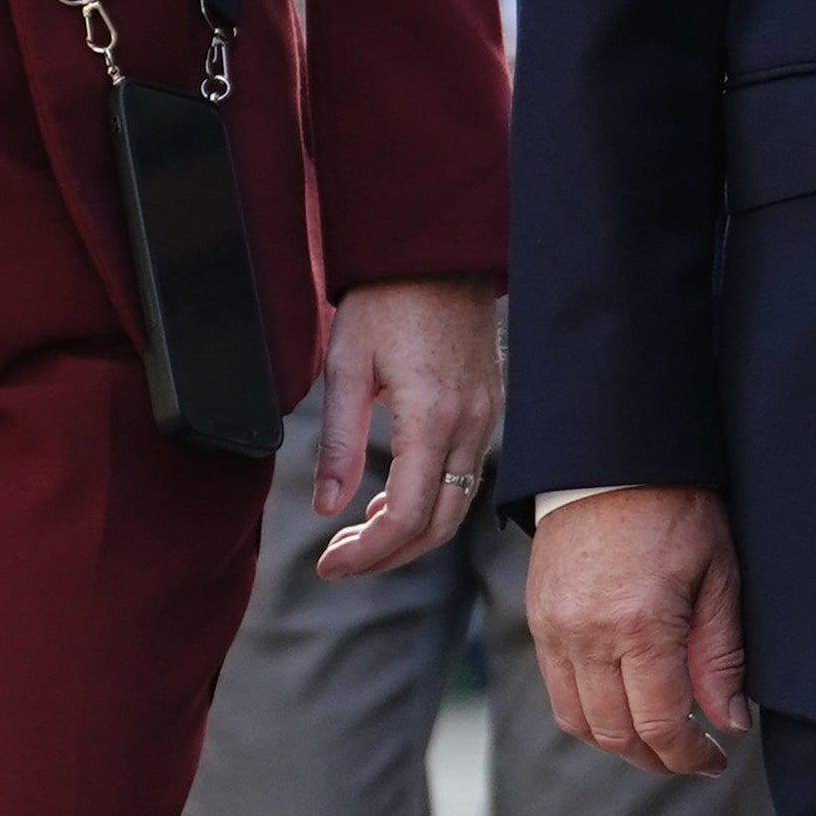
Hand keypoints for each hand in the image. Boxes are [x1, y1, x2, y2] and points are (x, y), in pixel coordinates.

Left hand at [311, 277, 503, 578]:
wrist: (439, 251)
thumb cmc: (387, 300)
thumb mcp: (346, 366)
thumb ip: (337, 442)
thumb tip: (326, 507)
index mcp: (433, 418)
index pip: (409, 516)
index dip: (368, 553)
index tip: (328, 564)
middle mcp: (470, 423)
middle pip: (440, 524)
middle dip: (388, 555)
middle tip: (339, 560)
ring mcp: (487, 415)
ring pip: (458, 503)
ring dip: (410, 530)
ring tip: (359, 532)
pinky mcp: (489, 405)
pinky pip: (467, 473)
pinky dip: (431, 499)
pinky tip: (392, 494)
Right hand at [529, 486, 752, 774]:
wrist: (612, 455)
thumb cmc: (677, 505)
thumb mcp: (719, 572)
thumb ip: (722, 654)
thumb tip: (730, 722)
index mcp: (639, 624)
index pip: (659, 723)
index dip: (688, 755)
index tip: (715, 759)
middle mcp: (587, 635)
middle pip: (615, 734)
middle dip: (658, 758)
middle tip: (693, 757)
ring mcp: (554, 630)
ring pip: (579, 722)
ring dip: (620, 743)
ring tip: (660, 740)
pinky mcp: (538, 619)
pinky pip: (558, 690)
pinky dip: (589, 714)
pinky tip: (624, 706)